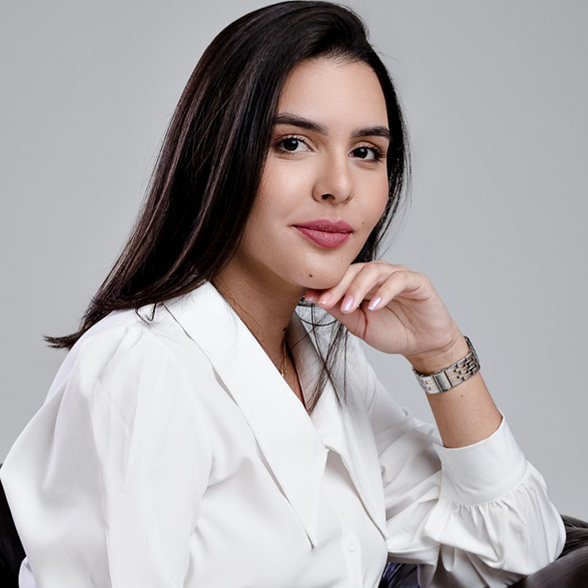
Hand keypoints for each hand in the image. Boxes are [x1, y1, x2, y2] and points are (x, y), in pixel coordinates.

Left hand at [303, 261, 467, 370]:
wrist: (424, 346)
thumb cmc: (394, 332)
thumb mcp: (360, 326)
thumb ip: (341, 312)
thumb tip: (318, 299)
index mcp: (364, 283)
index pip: (341, 277)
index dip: (325, 286)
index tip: (309, 298)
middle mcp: (379, 275)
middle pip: (354, 270)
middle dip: (338, 286)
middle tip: (325, 301)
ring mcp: (398, 276)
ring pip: (374, 270)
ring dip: (358, 288)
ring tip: (348, 305)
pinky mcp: (417, 281)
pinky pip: (399, 279)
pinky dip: (384, 291)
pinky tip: (374, 306)